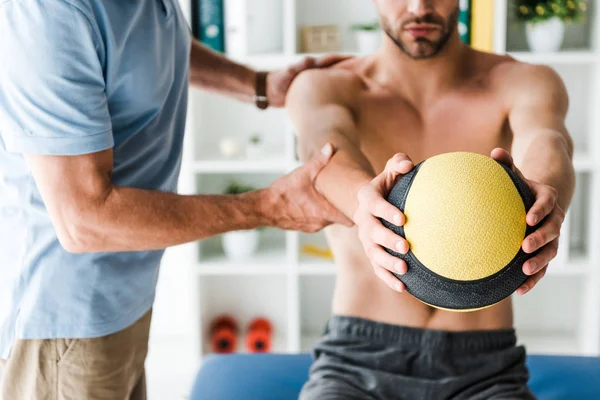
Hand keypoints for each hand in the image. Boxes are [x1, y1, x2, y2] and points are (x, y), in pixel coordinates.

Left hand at [266, 55, 352, 106]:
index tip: (358, 59)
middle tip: (364, 76)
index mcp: (313, 67)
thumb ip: (297, 66)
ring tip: (358, 90)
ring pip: (333, 83)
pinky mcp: (312, 95)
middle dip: (349, 71)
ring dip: (344, 85)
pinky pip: (327, 94)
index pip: (332, 60)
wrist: (268, 92)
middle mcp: (316, 74)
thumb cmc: (276, 81)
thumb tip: (309, 60)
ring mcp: (315, 85)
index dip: (345, 59)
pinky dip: (335, 97)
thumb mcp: (288, 72)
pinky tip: (342, 105)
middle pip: (336, 71)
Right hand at [266, 143, 352, 231]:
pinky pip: (317, 221)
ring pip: (328, 220)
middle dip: (343, 207)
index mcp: (325, 212)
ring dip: (330, 210)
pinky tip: (314, 202)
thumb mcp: (302, 174)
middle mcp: (320, 223)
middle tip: (347, 194)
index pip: (350, 219)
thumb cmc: (283, 193)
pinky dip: (319, 213)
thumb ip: (319, 161)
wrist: (263, 208)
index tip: (358, 201)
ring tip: (331, 196)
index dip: (356, 211)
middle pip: (340, 218)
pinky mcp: (303, 227)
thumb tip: (330, 146)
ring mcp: (311, 227)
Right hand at [354, 154, 413, 292]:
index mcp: (367, 199)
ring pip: (373, 254)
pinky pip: (378, 269)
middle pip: (372, 233)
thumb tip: (408, 164)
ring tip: (405, 269)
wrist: (375, 204)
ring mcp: (366, 240)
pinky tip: (404, 288)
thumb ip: (398, 163)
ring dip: (388, 263)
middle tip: (405, 246)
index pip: (374, 205)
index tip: (403, 218)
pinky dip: (389, 279)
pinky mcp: (372, 254)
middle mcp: (363, 221)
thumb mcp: (391, 171)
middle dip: (387, 240)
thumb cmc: (390, 185)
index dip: (386, 211)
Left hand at [491, 148, 564, 294]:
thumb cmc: (521, 186)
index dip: (540, 210)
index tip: (528, 217)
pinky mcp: (544, 251)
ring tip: (524, 271)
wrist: (537, 200)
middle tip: (525, 246)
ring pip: (550, 251)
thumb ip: (506, 164)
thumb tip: (494, 152)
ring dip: (539, 262)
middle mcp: (553, 218)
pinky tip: (519, 289)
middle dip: (540, 239)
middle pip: (552, 230)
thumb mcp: (515, 174)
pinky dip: (533, 278)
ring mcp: (551, 237)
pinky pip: (542, 266)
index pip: (547, 202)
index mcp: (547, 198)